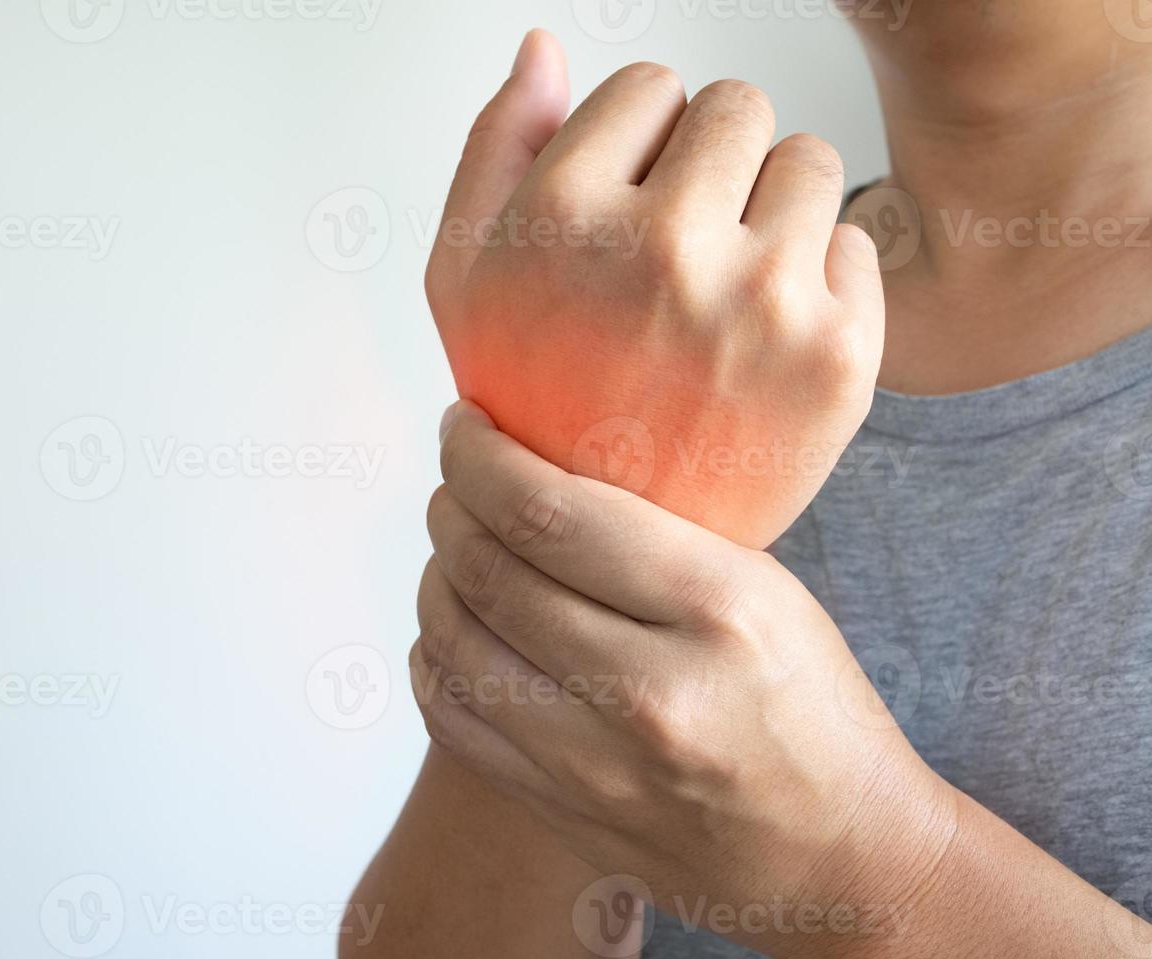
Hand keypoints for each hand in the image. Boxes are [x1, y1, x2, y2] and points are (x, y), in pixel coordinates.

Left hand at [412, 402, 957, 958]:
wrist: (843, 860)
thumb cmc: (809, 707)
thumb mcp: (764, 590)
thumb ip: (654, 535)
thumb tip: (538, 464)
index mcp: (716, 608)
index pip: (548, 512)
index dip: (478, 457)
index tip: (463, 426)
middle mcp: (648, 689)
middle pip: (488, 572)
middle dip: (451, 508)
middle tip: (457, 483)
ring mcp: (596, 765)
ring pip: (455, 643)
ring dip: (437, 577)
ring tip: (455, 551)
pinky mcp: (564, 813)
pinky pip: (452, 718)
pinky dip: (436, 658)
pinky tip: (455, 630)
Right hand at [426, 31, 883, 547]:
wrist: (611, 548)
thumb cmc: (534, 406)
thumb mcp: (464, 283)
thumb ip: (495, 150)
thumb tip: (544, 47)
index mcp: (562, 224)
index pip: (648, 88)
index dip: (634, 150)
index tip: (623, 218)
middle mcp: (662, 254)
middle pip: (736, 106)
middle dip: (709, 165)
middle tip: (678, 253)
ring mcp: (760, 303)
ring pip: (808, 158)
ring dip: (770, 208)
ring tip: (722, 290)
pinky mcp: (839, 353)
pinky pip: (854, 241)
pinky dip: (818, 279)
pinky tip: (762, 339)